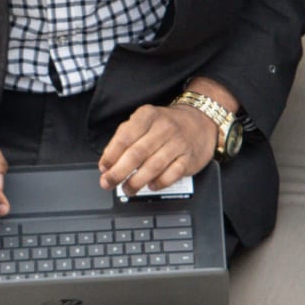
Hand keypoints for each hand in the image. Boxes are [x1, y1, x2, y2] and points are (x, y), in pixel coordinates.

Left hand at [98, 101, 219, 195]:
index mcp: (147, 116)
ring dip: (136, 182)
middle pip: (137, 154)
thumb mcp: (144, 121)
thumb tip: (108, 163)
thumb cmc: (166, 125)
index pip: (125, 137)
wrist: (200, 121)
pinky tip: (151, 186)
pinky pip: (172, 174)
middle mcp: (163, 128)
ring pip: (154, 166)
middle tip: (108, 183)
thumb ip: (124, 138)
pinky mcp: (189, 158)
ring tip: (127, 189)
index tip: (104, 168)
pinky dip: (159, 183)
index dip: (111, 155)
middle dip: (119, 172)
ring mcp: (178, 143)